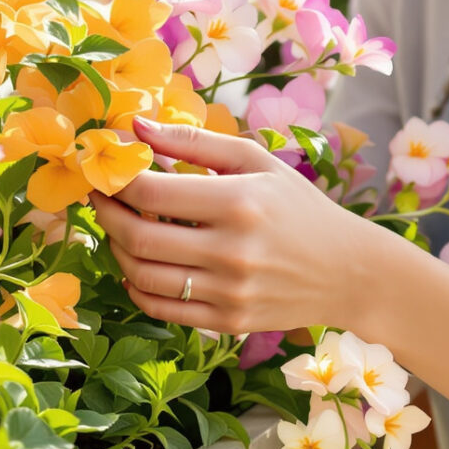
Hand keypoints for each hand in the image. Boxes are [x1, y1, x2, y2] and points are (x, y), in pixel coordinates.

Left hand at [86, 118, 389, 334]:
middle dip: (106, 214)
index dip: (115, 180)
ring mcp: (229, 291)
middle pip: (137, 236)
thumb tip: (135, 127)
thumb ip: (193, 140)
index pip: (150, 191)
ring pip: (142, 275)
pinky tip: (137, 265)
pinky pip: (161, 309)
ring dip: (116, 250)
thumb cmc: (298, 206)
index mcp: (238, 201)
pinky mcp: (228, 321)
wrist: (348, 271)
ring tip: (119, 228)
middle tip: (101, 198)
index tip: (105, 170)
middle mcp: (231, 250)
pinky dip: (136, 287)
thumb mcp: (256, 161)